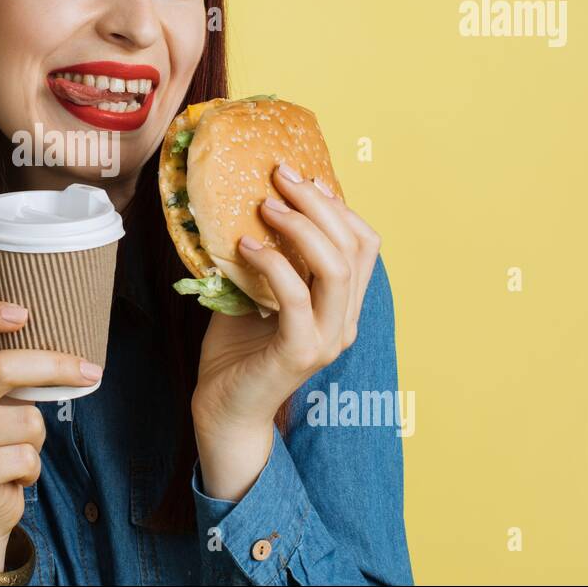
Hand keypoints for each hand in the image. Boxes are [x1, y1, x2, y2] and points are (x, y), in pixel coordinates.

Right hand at [0, 299, 101, 571]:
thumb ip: (14, 372)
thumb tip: (75, 350)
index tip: (24, 312)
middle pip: (1, 367)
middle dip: (55, 367)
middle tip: (92, 372)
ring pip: (26, 421)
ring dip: (38, 438)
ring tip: (19, 449)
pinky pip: (25, 458)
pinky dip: (32, 469)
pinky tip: (13, 474)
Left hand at [192, 164, 381, 437]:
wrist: (224, 410)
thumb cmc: (237, 351)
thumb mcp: (257, 292)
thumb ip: (270, 258)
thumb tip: (256, 203)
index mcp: (342, 305)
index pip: (363, 244)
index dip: (337, 205)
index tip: (300, 177)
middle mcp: (344, 321)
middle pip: (355, 246)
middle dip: (319, 202)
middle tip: (281, 176)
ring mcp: (326, 339)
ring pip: (335, 267)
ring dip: (301, 226)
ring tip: (266, 206)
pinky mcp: (298, 352)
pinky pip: (296, 297)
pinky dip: (272, 263)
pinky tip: (245, 246)